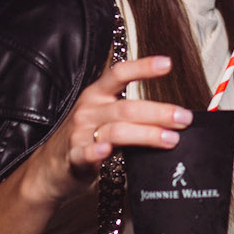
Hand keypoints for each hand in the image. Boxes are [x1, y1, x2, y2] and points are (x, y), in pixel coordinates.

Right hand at [24, 56, 191, 204]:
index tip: (167, 64)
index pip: (119, 74)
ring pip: (116, 130)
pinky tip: (107, 151)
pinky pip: (86, 153)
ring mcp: (80, 134)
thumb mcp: (104, 119)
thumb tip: (172, 118)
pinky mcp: (74, 158)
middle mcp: (89, 110)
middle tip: (184, 118)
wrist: (50, 170)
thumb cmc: (85, 140)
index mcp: (97, 95)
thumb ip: (131, 115)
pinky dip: (97, 151)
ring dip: (146, 134)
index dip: (142, 67)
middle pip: (127, 107)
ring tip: (170, 139)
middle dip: (159, 112)